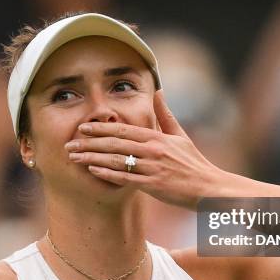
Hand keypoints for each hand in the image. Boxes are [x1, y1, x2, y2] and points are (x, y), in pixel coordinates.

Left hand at [65, 89, 224, 208]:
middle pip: (115, 143)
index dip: (101, 128)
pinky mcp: (154, 185)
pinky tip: (93, 172)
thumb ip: (165, 114)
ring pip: (117, 160)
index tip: (83, 127)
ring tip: (73, 157)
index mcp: (157, 138)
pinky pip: (127, 178)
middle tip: (69, 142)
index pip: (123, 130)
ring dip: (92, 158)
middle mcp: (153, 150)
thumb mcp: (180, 136)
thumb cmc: (194, 163)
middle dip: (89, 143)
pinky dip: (108, 174)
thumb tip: (158, 91)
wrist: (209, 188)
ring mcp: (153, 167)